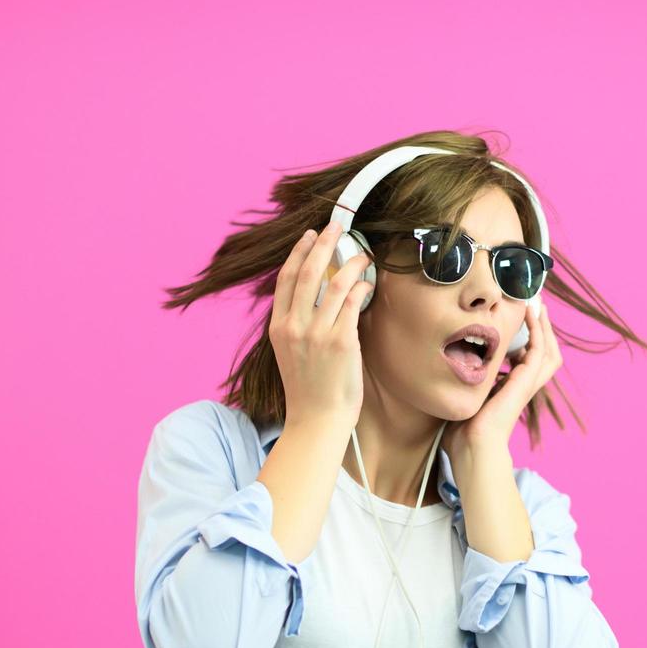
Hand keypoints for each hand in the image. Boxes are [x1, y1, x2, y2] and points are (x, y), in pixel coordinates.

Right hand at [269, 220, 371, 427]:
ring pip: (334, 283)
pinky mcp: (341, 342)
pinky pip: (353, 303)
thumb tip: (315, 297)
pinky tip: (368, 282)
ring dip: (351, 262)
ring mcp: (317, 334)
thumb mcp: (289, 353)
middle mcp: (294, 327)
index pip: (286, 279)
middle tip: (336, 227)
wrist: (316, 420)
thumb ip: (296, 325)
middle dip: (324, 243)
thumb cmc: (308, 390)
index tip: (309, 237)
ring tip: (362, 253)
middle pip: (308, 272)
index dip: (298, 253)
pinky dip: (361, 287)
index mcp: (278, 328)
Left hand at [441, 303, 562, 461]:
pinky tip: (530, 312)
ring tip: (536, 302)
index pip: (526, 359)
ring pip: (548, 349)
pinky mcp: (525, 381)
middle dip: (541, 327)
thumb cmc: (461, 433)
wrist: (471, 447)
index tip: (516, 318)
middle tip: (534, 303)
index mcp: (508, 389)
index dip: (525, 338)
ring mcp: (526, 383)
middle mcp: (521, 385)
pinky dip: (538, 330)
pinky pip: (539, 349)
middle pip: (543, 352)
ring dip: (544, 325)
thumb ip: (456, 385)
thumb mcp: (459, 399)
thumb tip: (436, 372)